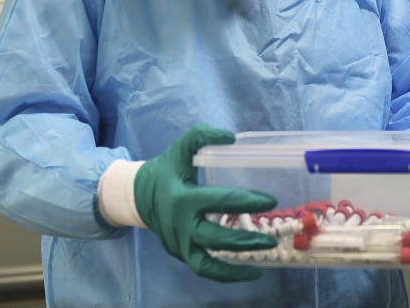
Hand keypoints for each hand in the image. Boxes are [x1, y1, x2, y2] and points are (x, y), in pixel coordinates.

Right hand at [134, 124, 277, 281]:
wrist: (139, 196)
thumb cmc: (166, 170)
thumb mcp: (181, 147)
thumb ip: (202, 136)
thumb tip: (231, 137)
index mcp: (182, 198)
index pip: (220, 201)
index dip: (248, 201)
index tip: (270, 200)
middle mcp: (180, 225)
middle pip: (217, 239)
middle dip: (246, 239)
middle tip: (271, 237)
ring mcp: (179, 244)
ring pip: (209, 262)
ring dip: (238, 263)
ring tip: (264, 257)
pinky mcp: (180, 254)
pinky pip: (205, 268)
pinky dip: (227, 274)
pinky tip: (249, 271)